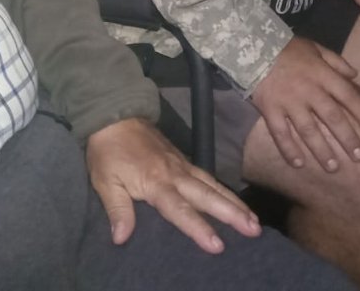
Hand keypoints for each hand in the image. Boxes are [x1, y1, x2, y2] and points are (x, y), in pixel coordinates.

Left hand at [85, 118, 259, 253]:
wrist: (115, 116)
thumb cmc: (108, 152)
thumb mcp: (105, 181)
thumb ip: (117, 209)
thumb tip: (121, 238)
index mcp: (156, 182)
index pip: (180, 209)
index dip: (198, 227)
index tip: (217, 244)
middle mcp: (175, 174)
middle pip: (207, 195)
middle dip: (231, 213)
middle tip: (253, 230)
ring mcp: (182, 165)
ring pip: (212, 185)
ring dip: (234, 203)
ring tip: (254, 221)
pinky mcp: (183, 160)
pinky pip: (208, 177)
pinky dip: (224, 191)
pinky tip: (235, 203)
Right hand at [249, 36, 359, 171]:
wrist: (252, 46)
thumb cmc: (287, 48)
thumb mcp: (315, 47)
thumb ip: (336, 61)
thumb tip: (355, 75)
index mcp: (322, 74)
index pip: (348, 97)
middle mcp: (309, 90)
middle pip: (332, 118)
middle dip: (348, 139)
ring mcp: (289, 101)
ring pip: (309, 130)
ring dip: (322, 150)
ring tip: (333, 167)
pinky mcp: (270, 109)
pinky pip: (280, 133)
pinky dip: (289, 149)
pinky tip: (298, 163)